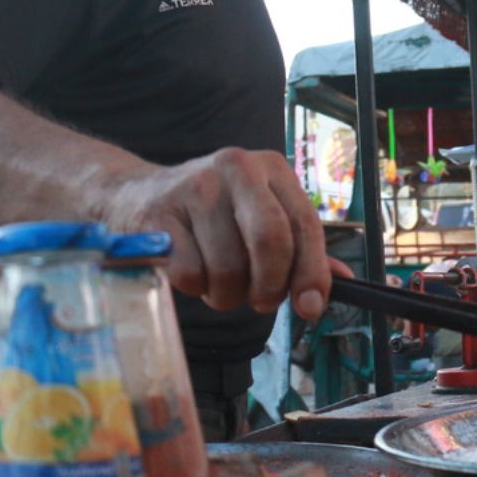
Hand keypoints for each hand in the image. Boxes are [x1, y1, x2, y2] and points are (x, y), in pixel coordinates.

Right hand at [104, 147, 332, 320]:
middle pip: (271, 240)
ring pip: (228, 266)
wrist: (133, 194)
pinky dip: (195, 290)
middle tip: (261, 302)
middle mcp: (236, 168)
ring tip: (222, 286)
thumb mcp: (260, 215)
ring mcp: (194, 187)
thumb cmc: (212, 214)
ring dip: (229, 295)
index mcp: (272, 168)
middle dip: (270, 286)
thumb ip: (300, 246)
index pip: (304, 224)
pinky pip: (189, 274)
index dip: (312, 271)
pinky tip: (193, 275)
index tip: (311, 307)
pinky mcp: (156, 214)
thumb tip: (343, 282)